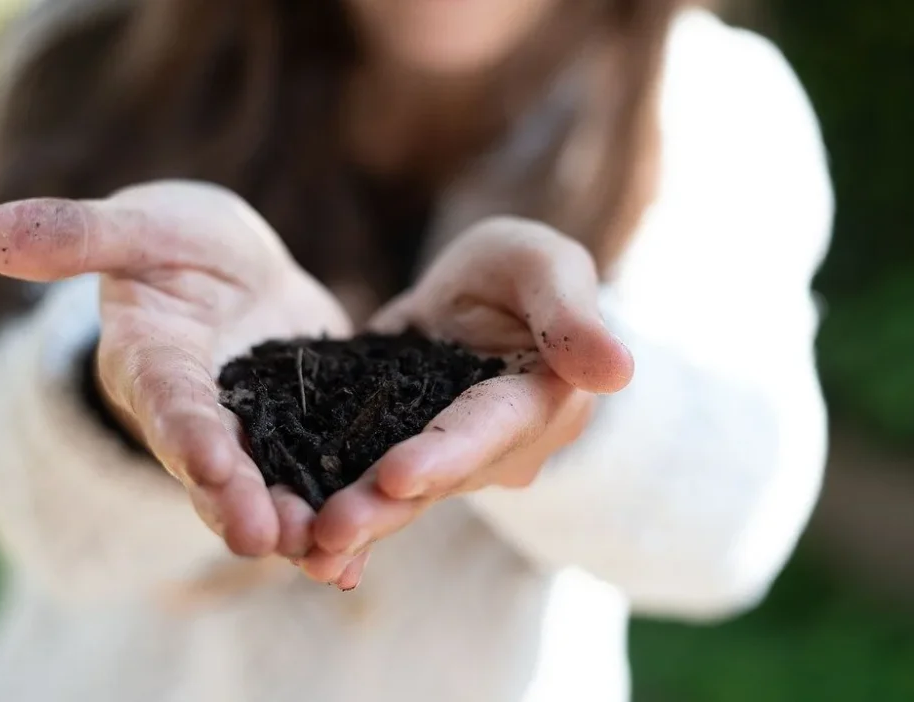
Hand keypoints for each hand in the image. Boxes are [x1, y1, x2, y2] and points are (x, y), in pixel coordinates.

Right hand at [0, 180, 351, 567]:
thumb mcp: (142, 228)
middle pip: (213, 468)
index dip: (184, 430)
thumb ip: (78, 234)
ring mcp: (250, 434)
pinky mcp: (301, 438)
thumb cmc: (177, 244)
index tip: (208, 461)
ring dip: (292, 529)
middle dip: (236, 504)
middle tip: (268, 540)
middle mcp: (195, 417)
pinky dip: (335, 520)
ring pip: (265, 491)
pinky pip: (315, 485)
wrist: (233, 273)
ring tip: (325, 561)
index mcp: (153, 363)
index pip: (166, 400)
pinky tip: (355, 565)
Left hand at [297, 217, 634, 585]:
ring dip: (355, 521)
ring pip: (399, 493)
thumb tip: (618, 371)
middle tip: (331, 530)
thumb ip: (571, 314)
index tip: (398, 474)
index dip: (447, 454)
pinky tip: (295, 546)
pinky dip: (335, 510)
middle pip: (439, 478)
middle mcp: (496, 447)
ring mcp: (447, 458)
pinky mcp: (401, 452)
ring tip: (302, 548)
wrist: (485, 294)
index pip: (491, 430)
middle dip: (385, 506)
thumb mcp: (546, 266)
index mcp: (538, 400)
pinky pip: (368, 484)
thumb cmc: (524, 271)